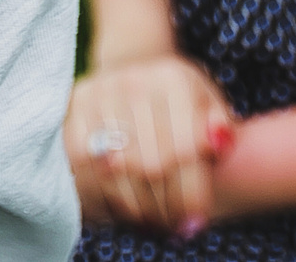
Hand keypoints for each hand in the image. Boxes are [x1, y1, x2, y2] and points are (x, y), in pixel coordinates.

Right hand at [65, 52, 237, 240]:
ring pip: (116, 171)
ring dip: (135, 207)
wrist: (132, 68)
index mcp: (174, 80)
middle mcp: (135, 81)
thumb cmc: (177, 100)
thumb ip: (221, 124)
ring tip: (150, 222)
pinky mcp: (75, 106)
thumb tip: (219, 142)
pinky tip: (120, 207)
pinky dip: (102, 194)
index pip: (185, 150)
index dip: (191, 193)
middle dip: (165, 206)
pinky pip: (83, 164)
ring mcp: (101, 93)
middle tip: (173, 226)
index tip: (195, 220)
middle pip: (151, 166)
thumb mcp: (207, 104)